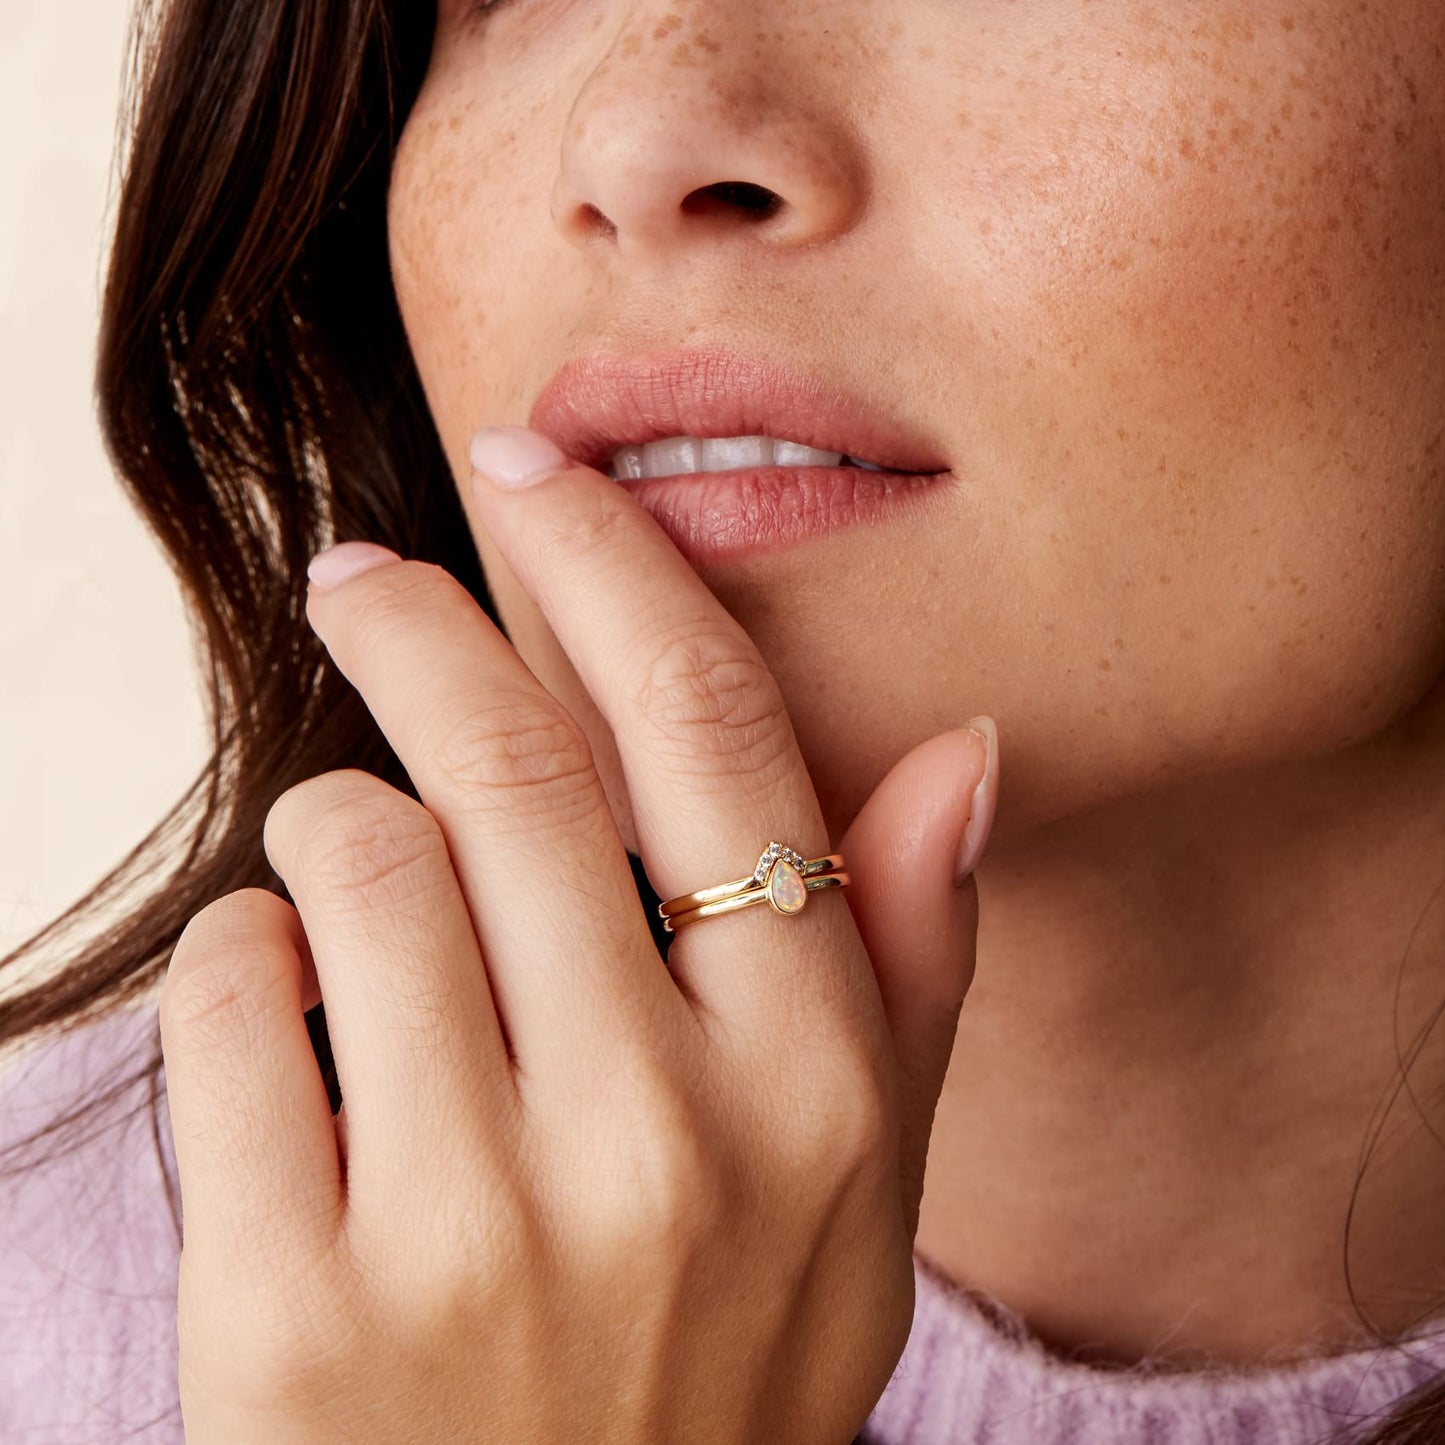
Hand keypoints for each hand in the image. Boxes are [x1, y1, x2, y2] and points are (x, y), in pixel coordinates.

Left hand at [158, 426, 997, 1443]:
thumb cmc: (719, 1370)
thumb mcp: (871, 1191)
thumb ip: (915, 966)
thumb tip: (964, 756)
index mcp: (817, 1088)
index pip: (713, 733)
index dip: (613, 563)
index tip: (537, 472)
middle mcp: (664, 1141)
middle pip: (513, 760)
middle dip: (424, 622)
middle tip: (373, 577)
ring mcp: (477, 1230)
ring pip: (360, 859)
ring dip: (336, 821)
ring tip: (354, 862)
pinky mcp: (297, 1315)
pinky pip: (233, 1009)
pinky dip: (243, 962)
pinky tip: (289, 1001)